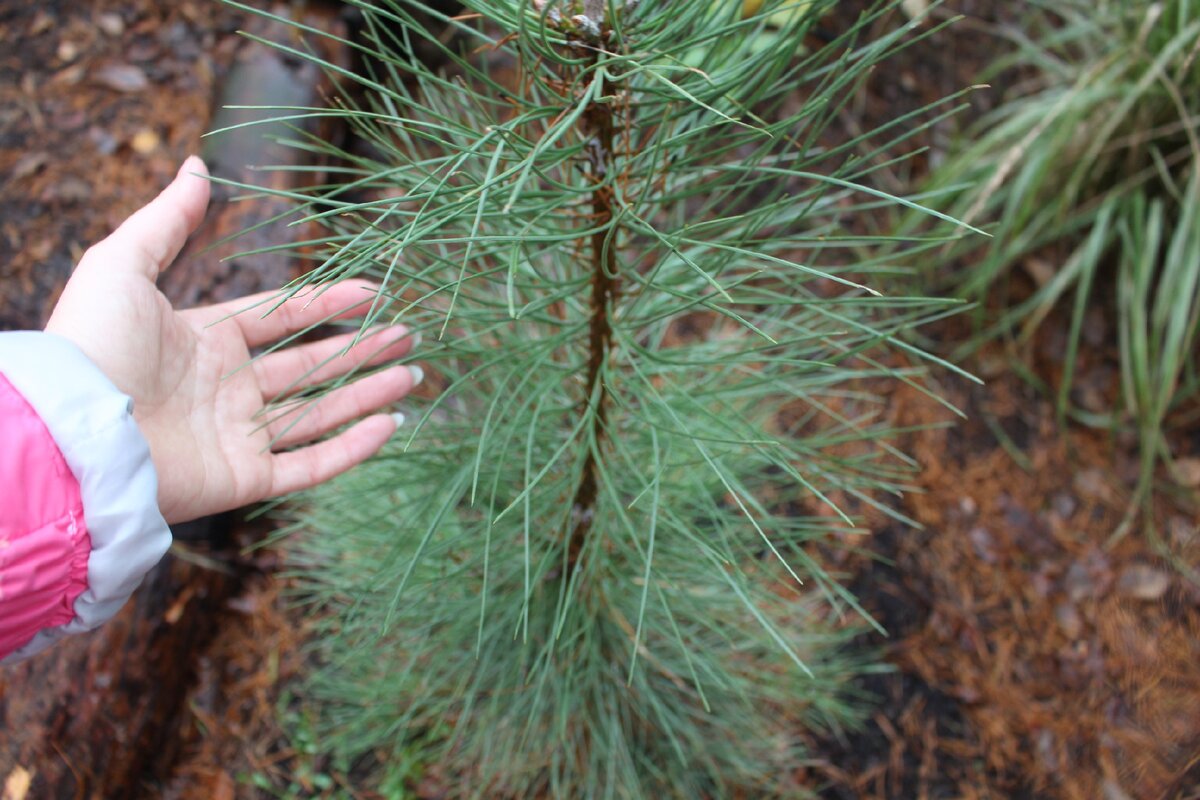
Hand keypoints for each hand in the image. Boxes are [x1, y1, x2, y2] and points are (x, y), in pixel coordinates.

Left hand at [45, 157, 416, 523]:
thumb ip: (167, 220)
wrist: (73, 429)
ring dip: (366, 393)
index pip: (278, 320)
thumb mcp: (122, 264)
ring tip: (412, 374)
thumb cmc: (91, 344)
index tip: (373, 291)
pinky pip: (311, 463)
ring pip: (318, 413)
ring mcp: (236, 436)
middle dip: (360, 349)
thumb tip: (198, 165)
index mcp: (202, 342)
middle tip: (407, 334)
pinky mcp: (243, 478)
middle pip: (307, 367)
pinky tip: (390, 422)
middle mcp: (224, 390)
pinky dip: (353, 447)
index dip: (326, 304)